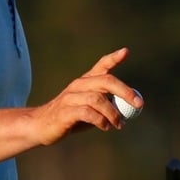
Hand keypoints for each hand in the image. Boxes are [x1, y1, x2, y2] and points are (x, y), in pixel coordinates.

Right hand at [28, 47, 142, 144]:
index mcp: (85, 81)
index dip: (113, 58)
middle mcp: (79, 85)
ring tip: (119, 124)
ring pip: (98, 99)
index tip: (126, 52)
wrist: (40, 126)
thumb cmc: (70, 117)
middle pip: (105, 81)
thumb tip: (131, 107)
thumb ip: (108, 104)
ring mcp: (70, 97)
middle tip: (138, 104)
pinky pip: (87, 113)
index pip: (101, 65)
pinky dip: (100, 120)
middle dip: (125, 91)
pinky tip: (105, 127)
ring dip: (113, 113)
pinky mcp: (65, 112)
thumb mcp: (91, 108)